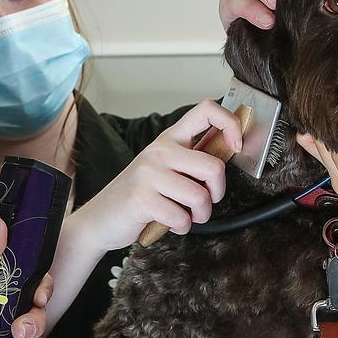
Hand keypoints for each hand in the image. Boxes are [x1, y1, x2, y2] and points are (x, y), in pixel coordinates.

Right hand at [65, 100, 243, 250]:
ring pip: (200, 197)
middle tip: (203, 203)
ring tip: (182, 215)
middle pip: (213, 167)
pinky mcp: (140, 198)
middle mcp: (159, 150)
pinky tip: (166, 223)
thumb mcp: (166, 169)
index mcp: (170, 138)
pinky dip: (180, 227)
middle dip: (216, 194)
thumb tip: (232, 148)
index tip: (236, 146)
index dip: (230, 124)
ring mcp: (148, 173)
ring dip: (199, 217)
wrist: (100, 219)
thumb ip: (194, 160)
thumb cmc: (141, 195)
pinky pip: (182, 218)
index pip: (206, 109)